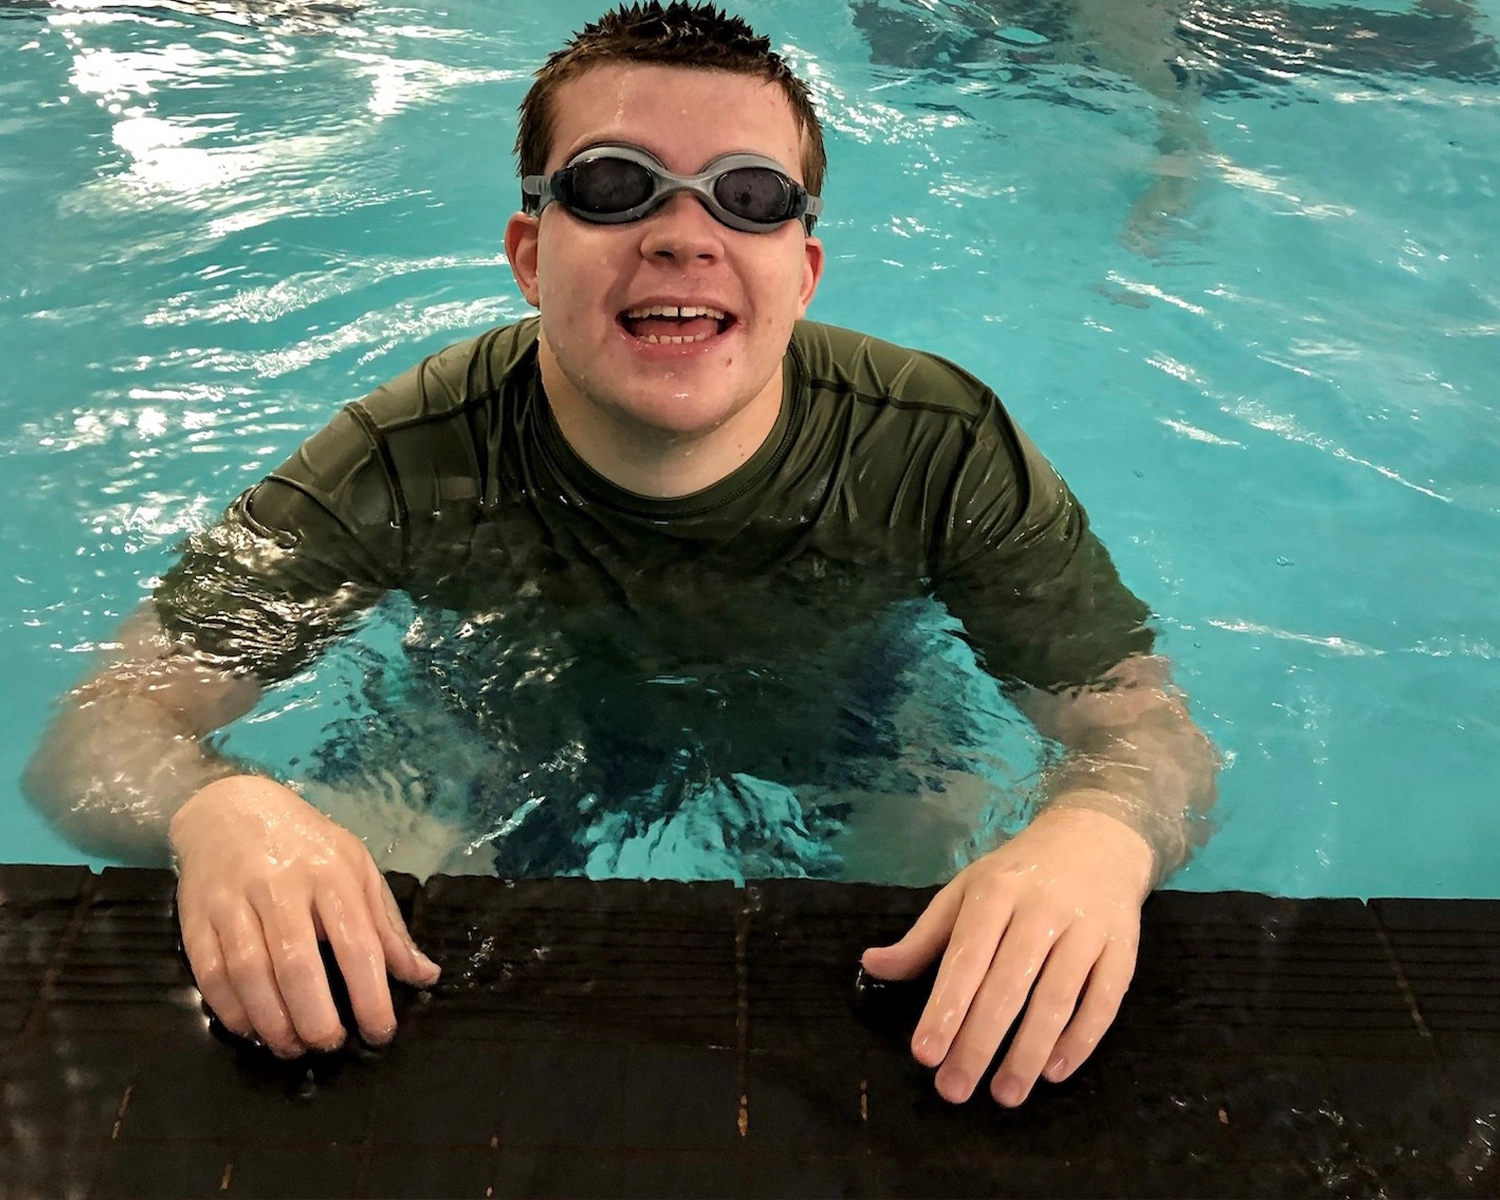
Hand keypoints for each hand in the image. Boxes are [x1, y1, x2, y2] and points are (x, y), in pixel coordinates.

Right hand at [170, 776, 440, 1057]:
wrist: (230, 808)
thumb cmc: (307, 845)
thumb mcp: (358, 869)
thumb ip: (387, 926)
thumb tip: (425, 976)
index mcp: (331, 874)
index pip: (357, 944)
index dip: (370, 996)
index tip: (380, 1033)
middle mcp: (281, 887)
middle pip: (297, 964)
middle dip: (316, 1017)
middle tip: (330, 1046)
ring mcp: (233, 902)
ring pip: (249, 974)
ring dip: (273, 1022)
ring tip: (293, 1047)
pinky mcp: (195, 917)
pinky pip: (210, 974)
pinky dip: (232, 1011)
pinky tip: (253, 1029)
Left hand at [861, 802, 1152, 1105]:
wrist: (1097, 840)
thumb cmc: (1018, 874)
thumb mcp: (966, 891)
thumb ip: (924, 937)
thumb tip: (873, 966)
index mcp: (996, 892)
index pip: (967, 957)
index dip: (946, 1007)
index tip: (924, 1054)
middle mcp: (1042, 909)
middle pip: (1008, 985)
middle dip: (979, 1043)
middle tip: (954, 1090)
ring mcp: (1087, 929)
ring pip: (1057, 997)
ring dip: (1029, 1052)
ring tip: (1005, 1094)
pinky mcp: (1124, 948)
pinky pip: (1104, 1000)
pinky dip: (1081, 1039)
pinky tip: (1055, 1071)